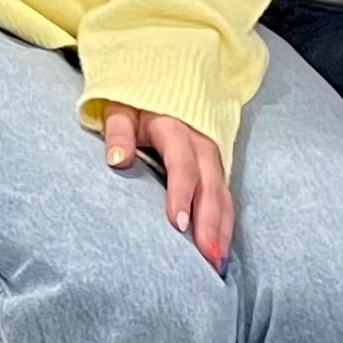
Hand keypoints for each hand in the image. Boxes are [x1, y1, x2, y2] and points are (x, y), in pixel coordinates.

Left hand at [103, 103, 234, 268]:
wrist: (162, 79)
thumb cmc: (135, 101)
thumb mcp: (121, 107)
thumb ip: (118, 131)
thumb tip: (117, 159)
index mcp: (176, 127)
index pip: (182, 164)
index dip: (181, 193)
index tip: (176, 224)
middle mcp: (201, 143)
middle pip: (210, 186)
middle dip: (211, 223)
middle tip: (206, 257)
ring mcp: (213, 156)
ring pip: (223, 195)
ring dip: (222, 229)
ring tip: (216, 263)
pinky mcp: (216, 168)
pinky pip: (224, 197)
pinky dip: (225, 224)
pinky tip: (221, 250)